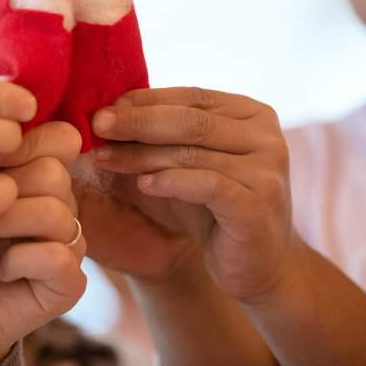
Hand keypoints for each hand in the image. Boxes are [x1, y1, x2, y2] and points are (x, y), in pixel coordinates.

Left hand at [0, 121, 86, 365]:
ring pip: (57, 209)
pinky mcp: (67, 283)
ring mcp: (68, 241)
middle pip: (52, 168)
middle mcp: (62, 200)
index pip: (55, 136)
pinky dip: (20, 259)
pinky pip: (58, 255)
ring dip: (3, 220)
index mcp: (40, 168)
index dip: (9, 142)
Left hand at [87, 87, 295, 301]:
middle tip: (98, 124)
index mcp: (253, 116)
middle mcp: (268, 137)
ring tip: (104, 158)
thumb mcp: (189, 166)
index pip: (193, 97)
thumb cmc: (216, 211)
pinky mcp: (258, 204)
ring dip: (142, 155)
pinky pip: (206, 185)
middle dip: (138, 121)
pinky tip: (141, 185)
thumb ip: (165, 137)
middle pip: (191, 121)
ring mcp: (267, 170)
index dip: (147, 100)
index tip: (106, 107)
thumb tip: (109, 111)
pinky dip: (170, 181)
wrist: (258, 267)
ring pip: (192, 153)